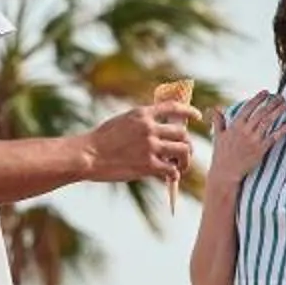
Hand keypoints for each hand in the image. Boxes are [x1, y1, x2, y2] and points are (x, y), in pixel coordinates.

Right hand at [84, 102, 198, 185]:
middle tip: (184, 153)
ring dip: (185, 160)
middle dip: (186, 144)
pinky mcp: (147, 165)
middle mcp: (149, 127)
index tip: (197, 117)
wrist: (88, 154)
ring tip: (180, 166)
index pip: (173, 108)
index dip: (189, 111)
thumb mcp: (122, 121)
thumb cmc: (101, 140)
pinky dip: (174, 174)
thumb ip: (141, 123)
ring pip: (182, 150)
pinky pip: (172, 169)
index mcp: (142, 114)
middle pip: (182, 133)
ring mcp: (150, 146)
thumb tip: (159, 132)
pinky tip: (170, 176)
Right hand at [207, 92, 285, 188]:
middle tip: (281, 96)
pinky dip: (281, 131)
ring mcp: (253, 140)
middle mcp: (245, 131)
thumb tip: (214, 109)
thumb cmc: (221, 154)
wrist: (225, 172)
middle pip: (261, 113)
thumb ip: (218, 121)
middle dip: (271, 103)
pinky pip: (273, 138)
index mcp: (235, 126)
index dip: (258, 99)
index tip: (266, 92)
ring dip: (277, 112)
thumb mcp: (218, 136)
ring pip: (268, 122)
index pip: (248, 107)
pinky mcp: (260, 150)